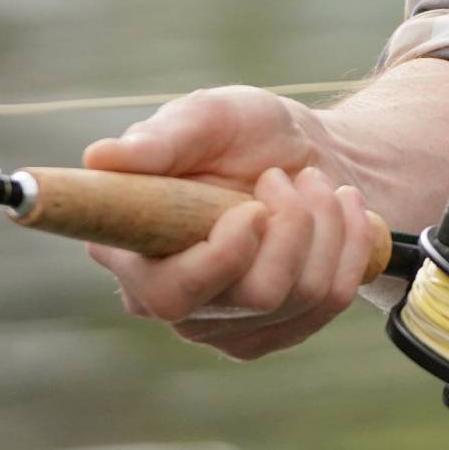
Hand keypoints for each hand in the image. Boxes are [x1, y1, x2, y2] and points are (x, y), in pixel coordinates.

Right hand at [80, 86, 379, 358]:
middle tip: (285, 177)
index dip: (220, 259)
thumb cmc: (243, 133)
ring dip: (323, 223)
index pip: (167, 292)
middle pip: (251, 298)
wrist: (304, 157)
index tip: (253, 209)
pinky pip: (331, 300)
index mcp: (132, 249)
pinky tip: (341, 209)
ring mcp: (223, 326)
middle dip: (292, 230)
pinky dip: (348, 243)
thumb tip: (99, 158)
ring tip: (313, 182)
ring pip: (300, 296)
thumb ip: (161, 137)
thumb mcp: (207, 116)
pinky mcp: (274, 333)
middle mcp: (169, 300)